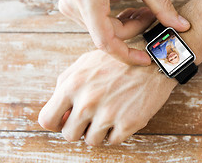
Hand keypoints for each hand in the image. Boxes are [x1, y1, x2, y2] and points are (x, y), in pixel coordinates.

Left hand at [38, 50, 176, 144]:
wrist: (154, 60)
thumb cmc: (118, 61)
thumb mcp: (86, 63)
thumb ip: (66, 85)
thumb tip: (60, 111)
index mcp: (73, 85)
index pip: (47, 119)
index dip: (56, 123)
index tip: (65, 121)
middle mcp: (87, 101)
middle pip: (69, 135)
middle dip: (79, 128)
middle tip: (91, 118)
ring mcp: (108, 114)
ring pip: (91, 141)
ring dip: (99, 131)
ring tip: (110, 114)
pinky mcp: (128, 123)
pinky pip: (113, 141)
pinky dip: (117, 132)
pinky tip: (122, 115)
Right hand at [57, 0, 189, 65]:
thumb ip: (162, 6)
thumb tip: (181, 26)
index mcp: (87, 0)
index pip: (106, 42)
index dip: (127, 55)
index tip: (146, 59)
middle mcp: (73, 8)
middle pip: (109, 35)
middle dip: (133, 30)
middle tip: (152, 17)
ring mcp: (70, 8)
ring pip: (104, 30)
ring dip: (125, 25)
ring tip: (142, 10)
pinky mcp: (72, 6)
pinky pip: (97, 23)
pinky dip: (115, 20)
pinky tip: (127, 9)